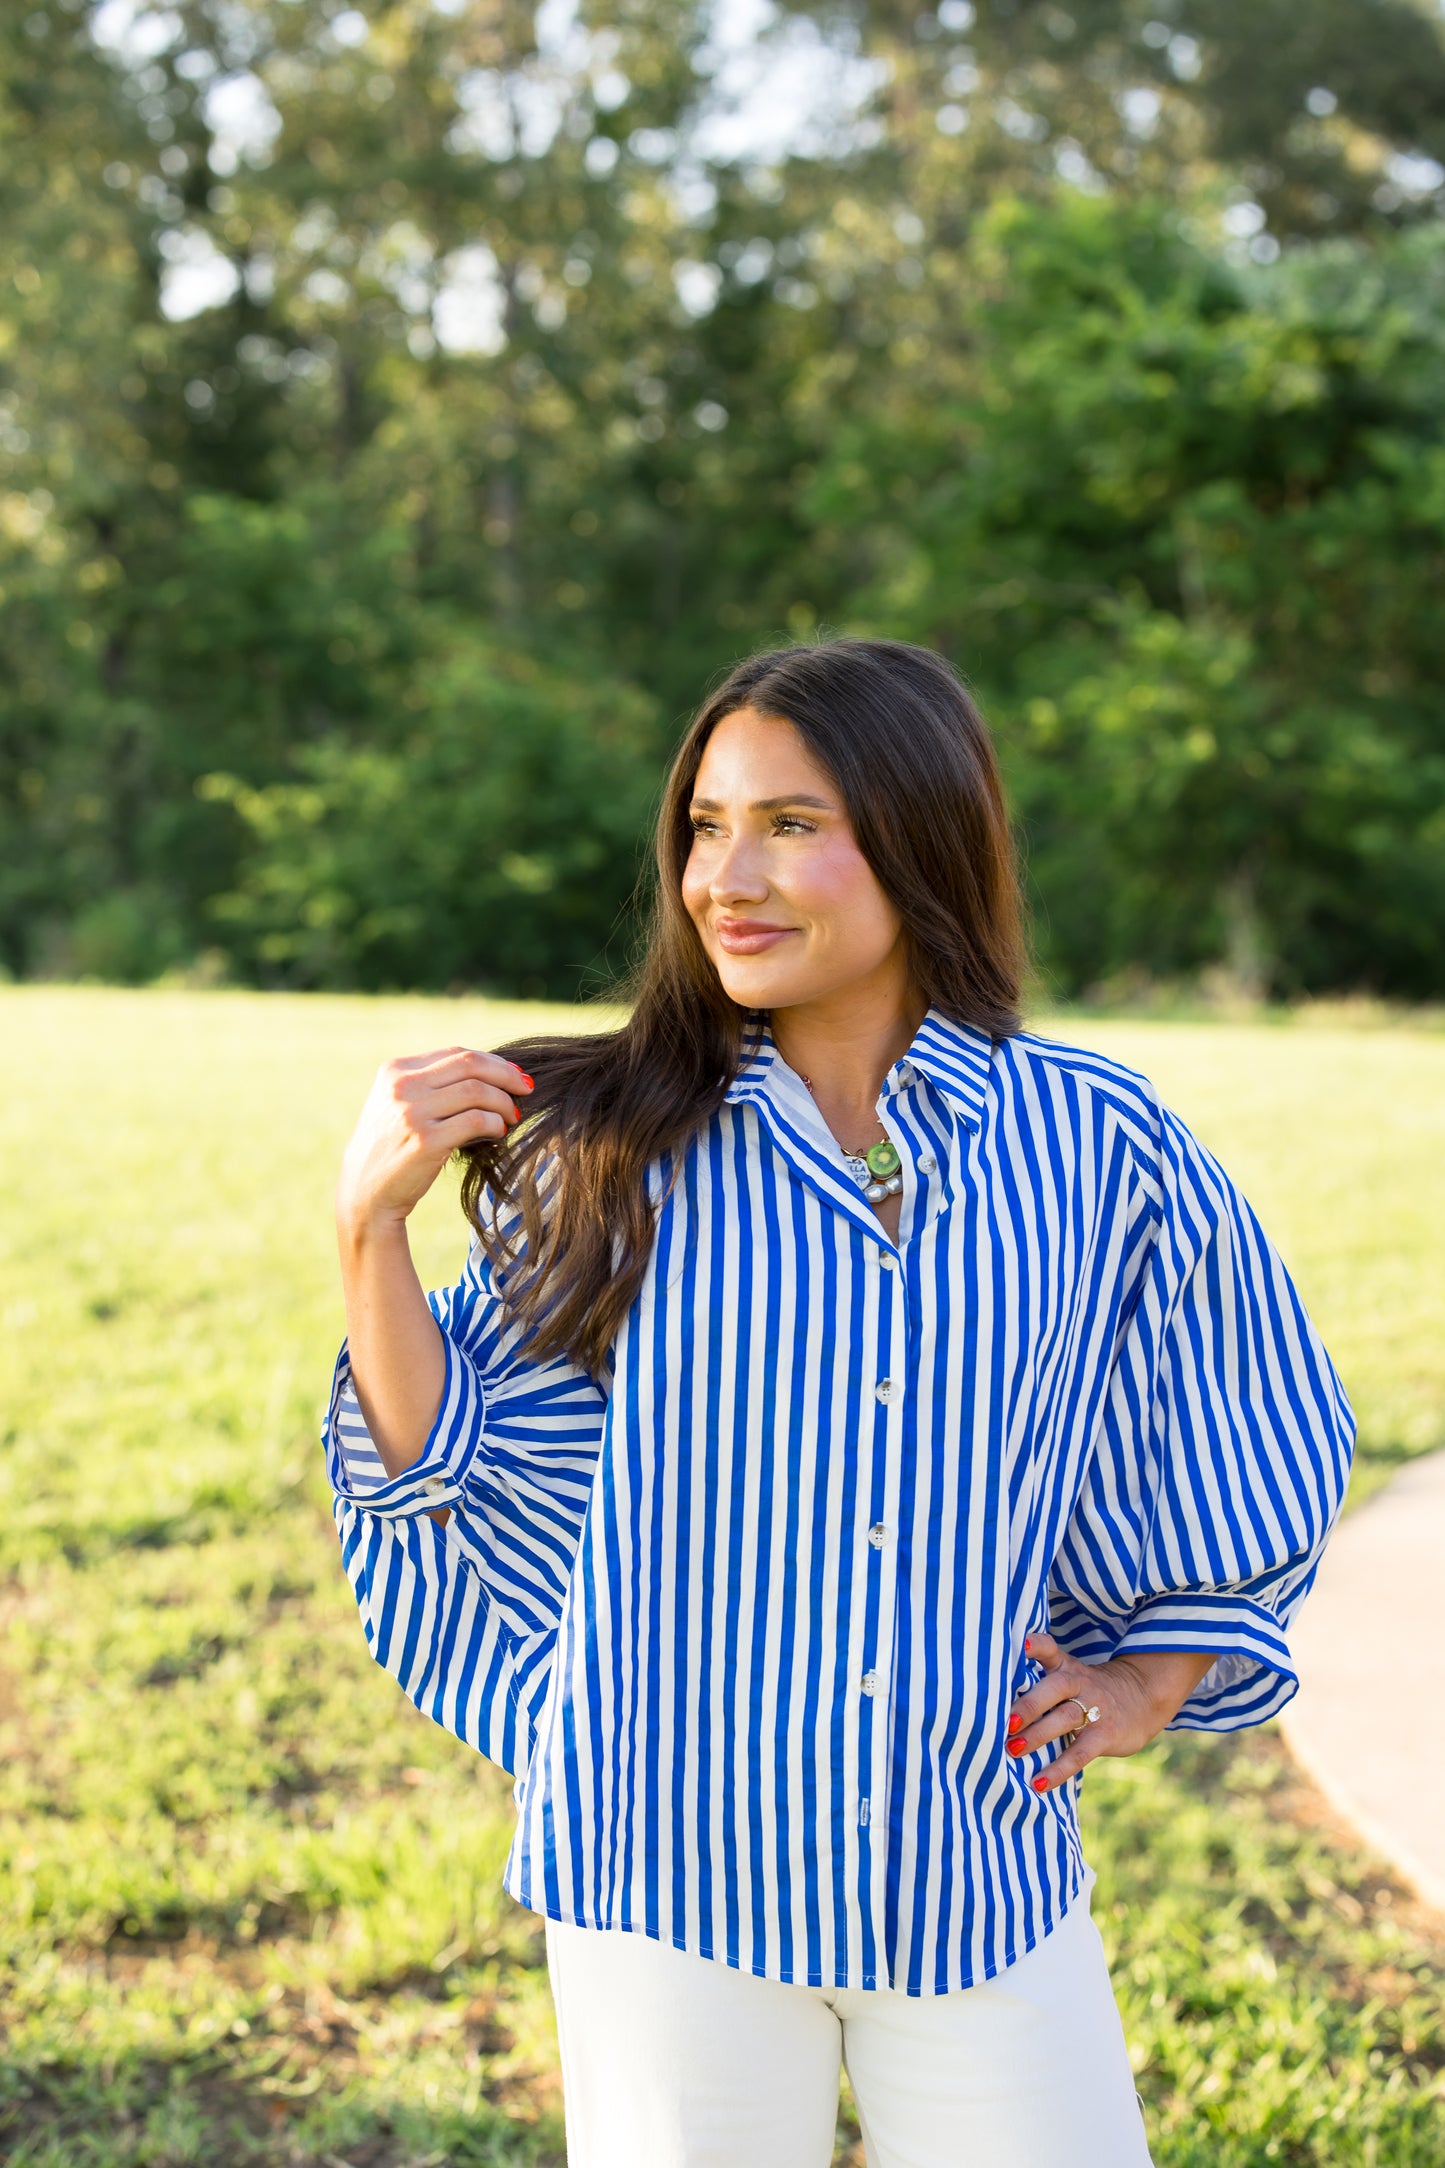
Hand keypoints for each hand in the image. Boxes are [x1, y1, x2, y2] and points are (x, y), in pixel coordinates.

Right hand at [336, 1046, 533, 1241]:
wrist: (365, 1193)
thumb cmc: (391, 1148)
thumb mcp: (398, 1104)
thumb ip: (431, 1084)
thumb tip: (489, 1071)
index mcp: (394, 1070)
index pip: (456, 1053)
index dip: (492, 1062)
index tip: (513, 1074)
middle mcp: (401, 1086)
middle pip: (470, 1065)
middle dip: (506, 1075)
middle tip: (526, 1089)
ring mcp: (412, 1112)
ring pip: (477, 1091)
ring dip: (503, 1102)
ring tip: (512, 1116)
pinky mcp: (425, 1140)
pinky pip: (475, 1121)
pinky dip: (495, 1123)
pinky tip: (499, 1131)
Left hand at [1006, 1629, 1218, 1793]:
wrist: (1143, 1697)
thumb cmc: (1088, 1690)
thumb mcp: (1070, 1675)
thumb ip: (1038, 1681)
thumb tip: (990, 1701)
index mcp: (1066, 1666)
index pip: (1050, 1648)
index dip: (1036, 1645)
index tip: (1021, 1643)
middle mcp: (1079, 1683)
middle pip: (1054, 1687)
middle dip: (1030, 1704)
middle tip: (1007, 1722)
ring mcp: (1095, 1708)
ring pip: (1065, 1719)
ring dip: (1038, 1736)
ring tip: (1013, 1751)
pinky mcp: (1105, 1735)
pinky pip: (1080, 1753)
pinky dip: (1059, 1769)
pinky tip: (1039, 1784)